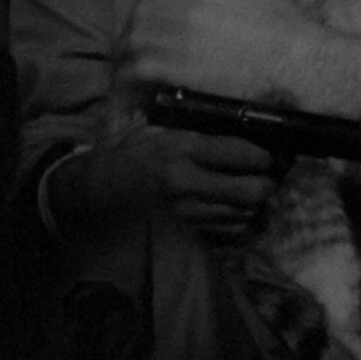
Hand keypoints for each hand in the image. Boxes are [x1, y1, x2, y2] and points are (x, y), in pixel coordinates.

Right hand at [47, 122, 277, 243]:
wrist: (90, 191)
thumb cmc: (126, 154)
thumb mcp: (156, 129)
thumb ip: (194, 130)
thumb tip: (238, 126)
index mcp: (183, 149)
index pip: (242, 153)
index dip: (265, 156)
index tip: (270, 156)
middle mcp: (188, 183)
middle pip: (252, 192)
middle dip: (267, 185)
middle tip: (269, 177)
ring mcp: (186, 213)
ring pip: (243, 215)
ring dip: (254, 206)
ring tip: (252, 193)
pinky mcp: (181, 233)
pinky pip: (226, 234)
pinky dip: (237, 224)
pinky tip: (233, 212)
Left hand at [121, 0, 360, 122]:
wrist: (296, 60)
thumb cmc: (284, 21)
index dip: (154, 6)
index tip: (155, 19)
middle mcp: (184, 4)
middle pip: (143, 13)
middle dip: (133, 28)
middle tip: (133, 44)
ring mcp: (178, 36)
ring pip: (136, 39)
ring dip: (125, 52)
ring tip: (124, 65)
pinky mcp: (175, 67)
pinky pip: (139, 68)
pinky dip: (130, 75)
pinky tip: (132, 84)